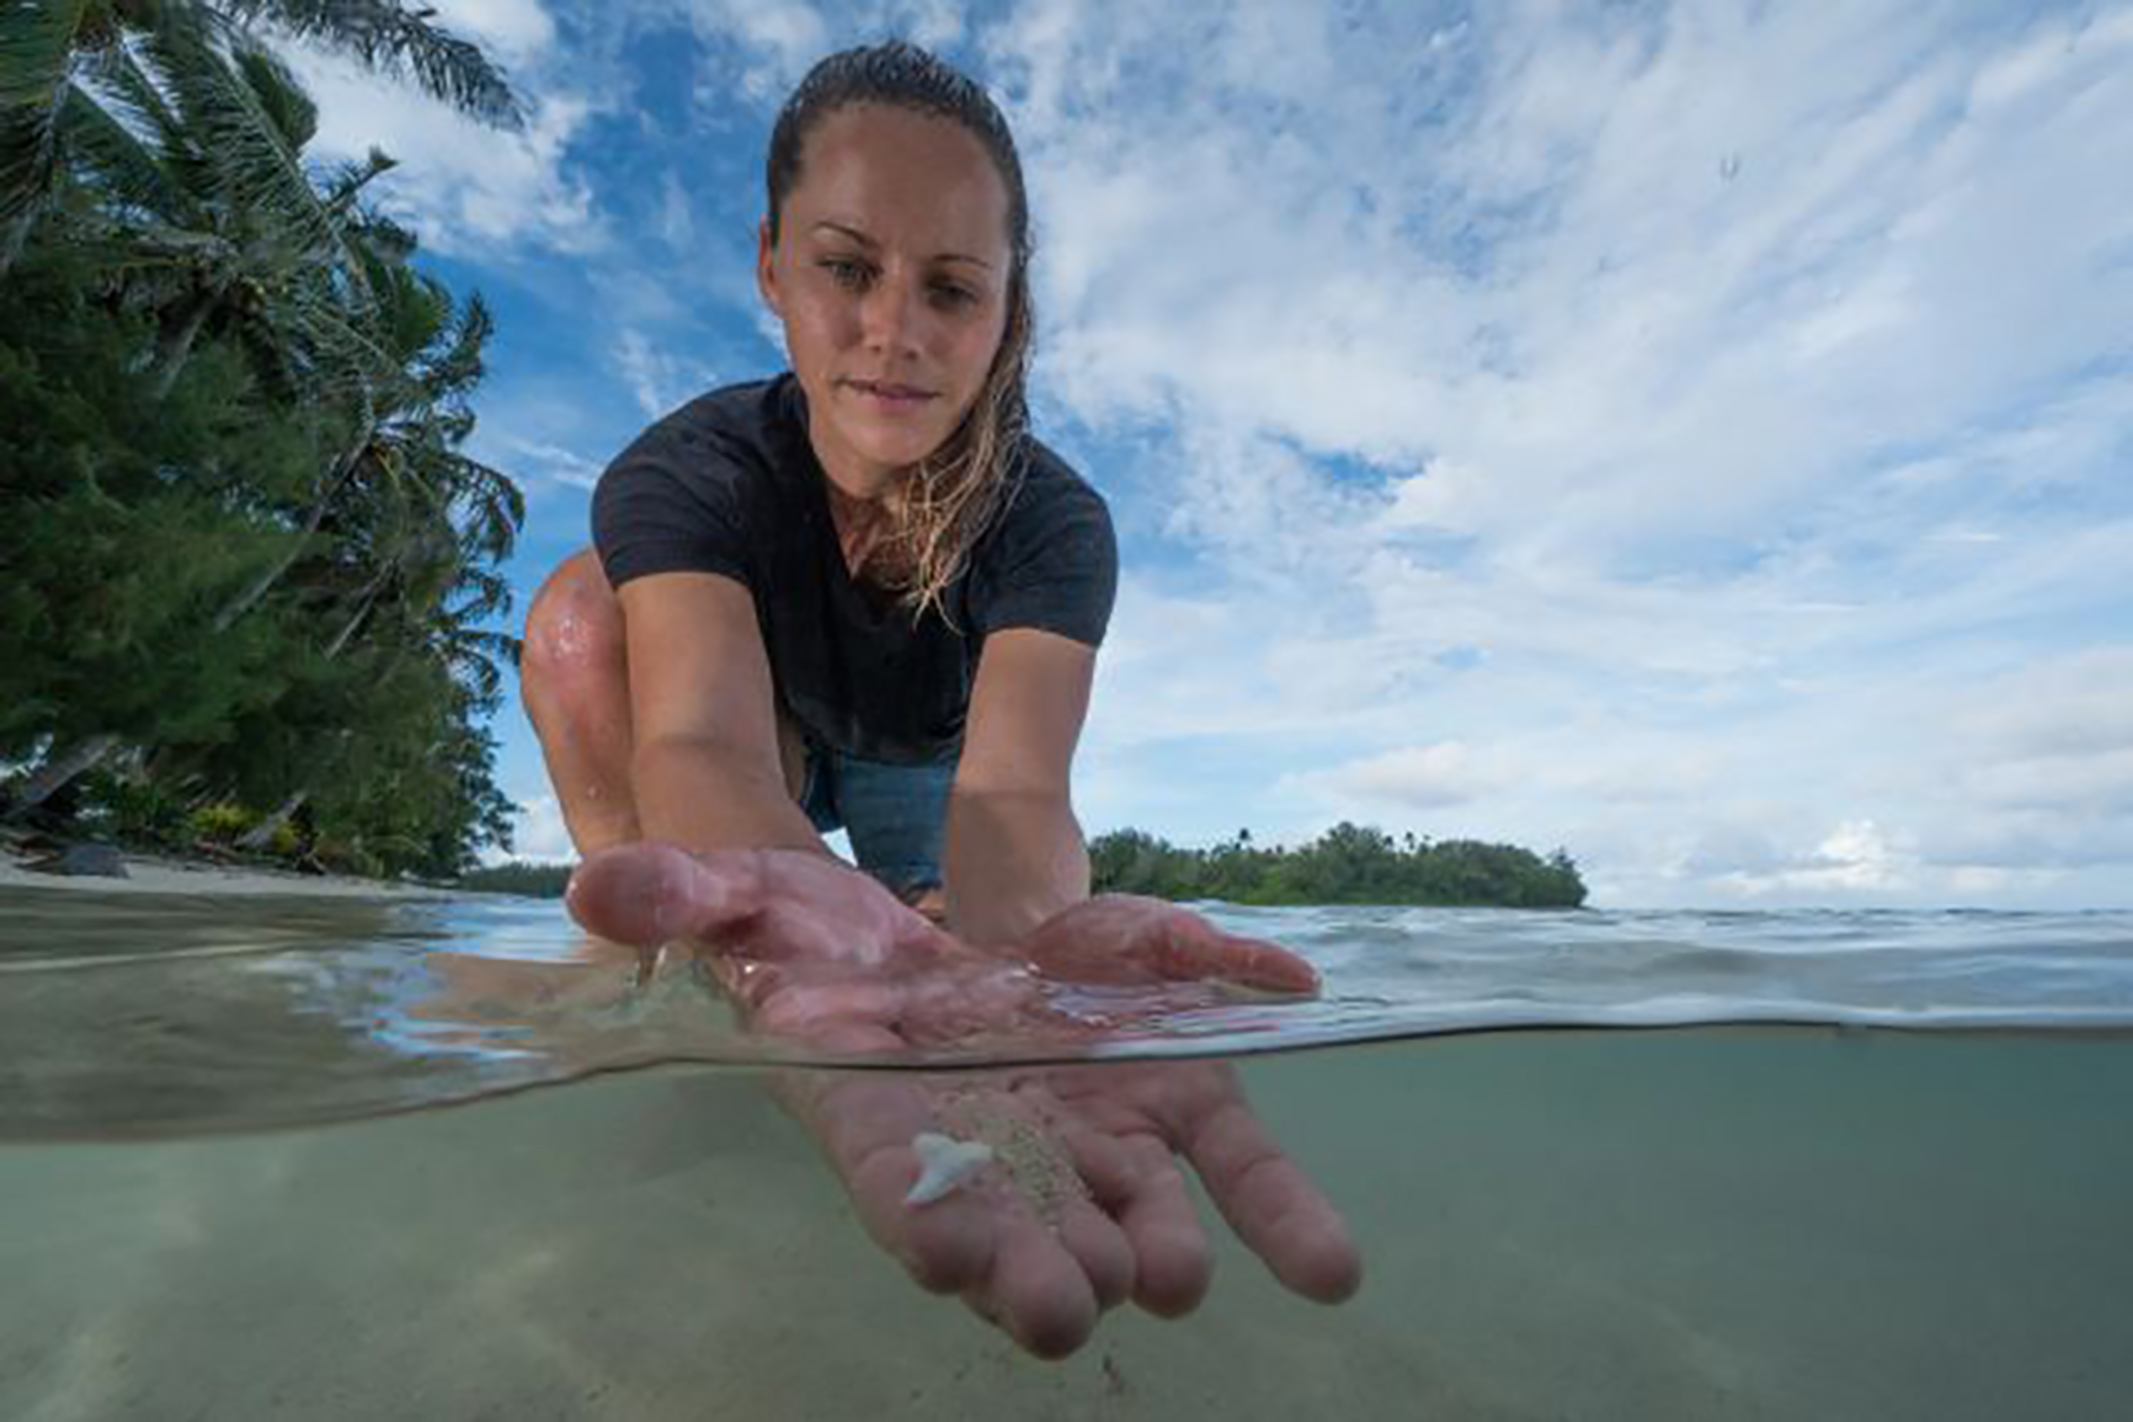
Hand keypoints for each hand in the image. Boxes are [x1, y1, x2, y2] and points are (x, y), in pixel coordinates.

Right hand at [565, 841, 1361, 1357]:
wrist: (910, 946)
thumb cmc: (809, 940)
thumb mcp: (742, 897)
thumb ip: (679, 895)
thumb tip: (599, 891)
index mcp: (882, 1124)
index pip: (897, 1189)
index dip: (926, 1223)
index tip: (949, 1257)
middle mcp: (992, 1158)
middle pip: (1022, 1234)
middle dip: (1044, 1272)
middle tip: (1069, 1301)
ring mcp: (1086, 1139)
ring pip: (1137, 1220)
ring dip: (1159, 1247)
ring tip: (1183, 1270)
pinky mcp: (1165, 1097)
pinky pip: (1231, 1158)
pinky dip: (1277, 1206)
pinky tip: (1330, 1264)